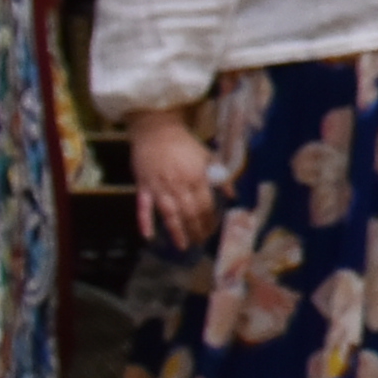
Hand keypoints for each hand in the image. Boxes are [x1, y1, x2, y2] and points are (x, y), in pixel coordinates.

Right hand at [129, 109, 220, 250]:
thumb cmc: (185, 145)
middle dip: (196, 230)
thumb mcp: (209, 157)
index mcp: (196, 178)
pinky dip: (144, 222)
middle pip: (189, 214)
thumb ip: (222, 178)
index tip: (213, 231)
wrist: (157, 131)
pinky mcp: (143, 187)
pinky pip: (143, 207)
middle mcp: (178, 186)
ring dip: (177, 232)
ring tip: (183, 246)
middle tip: (200, 242)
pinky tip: (148, 236)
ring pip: (169, 214)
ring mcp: (159, 187)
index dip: (210, 221)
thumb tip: (233, 196)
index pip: (206, 206)